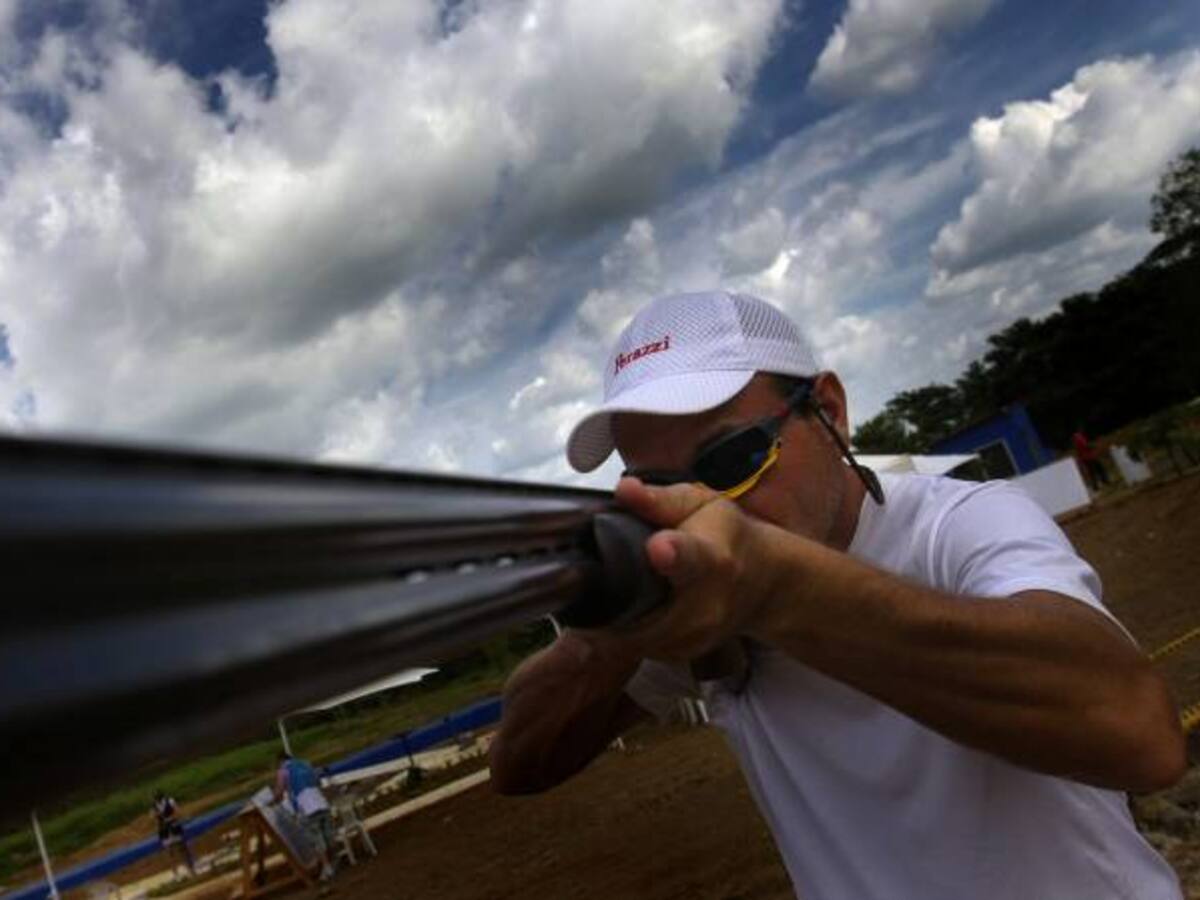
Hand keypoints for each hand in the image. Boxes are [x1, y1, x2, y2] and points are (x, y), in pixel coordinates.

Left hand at [609, 476, 774, 663]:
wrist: (764, 582)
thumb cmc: (729, 537)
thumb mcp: (700, 504)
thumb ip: (658, 500)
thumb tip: (625, 490)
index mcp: (709, 558)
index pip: (691, 559)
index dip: (672, 554)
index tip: (658, 548)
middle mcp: (706, 605)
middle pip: (645, 606)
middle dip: (615, 592)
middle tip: (602, 572)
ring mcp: (695, 636)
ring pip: (632, 631)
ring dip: (615, 612)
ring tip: (619, 586)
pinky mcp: (681, 654)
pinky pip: (636, 645)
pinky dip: (626, 627)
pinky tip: (634, 605)